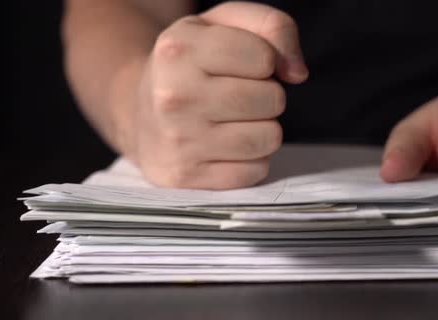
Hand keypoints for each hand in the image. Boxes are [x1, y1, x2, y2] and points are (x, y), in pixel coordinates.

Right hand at [123, 2, 307, 188]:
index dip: (266, 60)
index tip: (245, 65)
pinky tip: (226, 147)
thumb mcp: (222, 24)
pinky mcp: (187, 176)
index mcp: (179, 50)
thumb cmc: (190, 65)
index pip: (264, 57)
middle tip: (240, 96)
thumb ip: (272, 26)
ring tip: (235, 121)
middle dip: (268, 97)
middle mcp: (174, 96)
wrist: (140, 113)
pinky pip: (254, 171)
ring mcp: (179, 141)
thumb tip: (297, 72)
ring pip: (268, 138)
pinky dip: (251, 160)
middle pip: (272, 100)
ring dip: (263, 130)